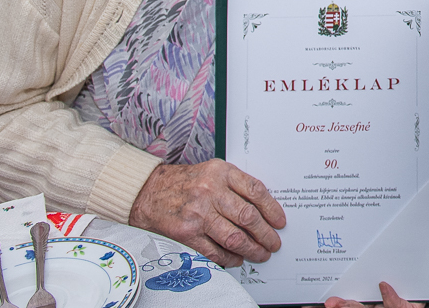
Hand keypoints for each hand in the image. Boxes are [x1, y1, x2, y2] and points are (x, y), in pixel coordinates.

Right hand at [129, 160, 285, 267]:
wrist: (148, 192)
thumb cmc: (185, 183)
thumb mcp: (213, 171)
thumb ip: (236, 185)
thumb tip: (263, 209)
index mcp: (221, 172)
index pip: (255, 190)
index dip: (272, 208)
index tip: (280, 221)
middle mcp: (210, 191)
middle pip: (248, 216)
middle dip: (265, 234)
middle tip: (274, 243)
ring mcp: (198, 213)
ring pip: (234, 237)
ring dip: (251, 249)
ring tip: (260, 254)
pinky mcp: (187, 233)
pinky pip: (214, 251)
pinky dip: (229, 258)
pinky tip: (237, 259)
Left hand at [323, 227, 428, 306]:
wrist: (410, 219)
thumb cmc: (424, 231)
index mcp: (413, 292)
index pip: (404, 307)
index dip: (394, 302)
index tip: (383, 285)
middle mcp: (393, 298)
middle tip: (341, 303)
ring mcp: (375, 298)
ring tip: (330, 303)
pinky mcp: (360, 291)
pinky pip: (350, 302)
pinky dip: (338, 303)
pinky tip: (324, 300)